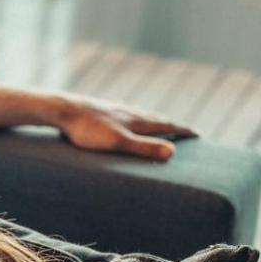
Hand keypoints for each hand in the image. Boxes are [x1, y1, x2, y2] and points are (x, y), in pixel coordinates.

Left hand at [55, 94, 196, 160]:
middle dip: (172, 126)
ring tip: (159, 126)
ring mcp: (115, 110)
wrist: (62, 109)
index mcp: (138, 120)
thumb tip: (173, 153)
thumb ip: (144, 148)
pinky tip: (126, 121)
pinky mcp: (101, 111)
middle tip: (185, 131)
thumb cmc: (88, 129)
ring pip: (141, 116)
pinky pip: (126, 116)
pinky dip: (135, 120)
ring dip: (154, 122)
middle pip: (157, 119)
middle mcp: (130, 112)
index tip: (198, 134)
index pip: (167, 124)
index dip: (183, 130)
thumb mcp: (118, 142)